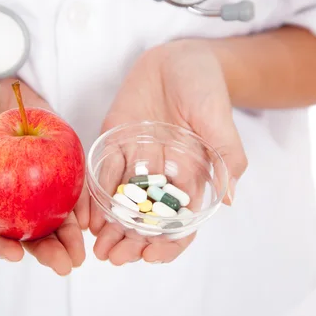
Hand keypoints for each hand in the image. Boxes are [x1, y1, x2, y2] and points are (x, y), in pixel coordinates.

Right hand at [0, 74, 86, 274]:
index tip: (15, 255)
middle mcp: (8, 192)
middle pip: (25, 229)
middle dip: (45, 251)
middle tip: (65, 265)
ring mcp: (33, 181)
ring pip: (51, 217)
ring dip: (67, 238)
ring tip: (81, 254)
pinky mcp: (55, 164)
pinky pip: (70, 188)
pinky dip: (80, 205)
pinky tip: (91, 220)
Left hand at [90, 39, 247, 264]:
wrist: (177, 57)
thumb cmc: (205, 86)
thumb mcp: (218, 118)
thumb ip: (227, 156)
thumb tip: (230, 198)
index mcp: (191, 174)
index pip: (180, 218)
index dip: (168, 241)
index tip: (151, 255)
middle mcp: (162, 173)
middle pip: (147, 216)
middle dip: (131, 240)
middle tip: (113, 258)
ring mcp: (137, 159)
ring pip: (122, 200)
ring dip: (110, 226)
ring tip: (97, 246)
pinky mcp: (114, 142)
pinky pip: (102, 172)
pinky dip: (94, 194)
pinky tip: (84, 214)